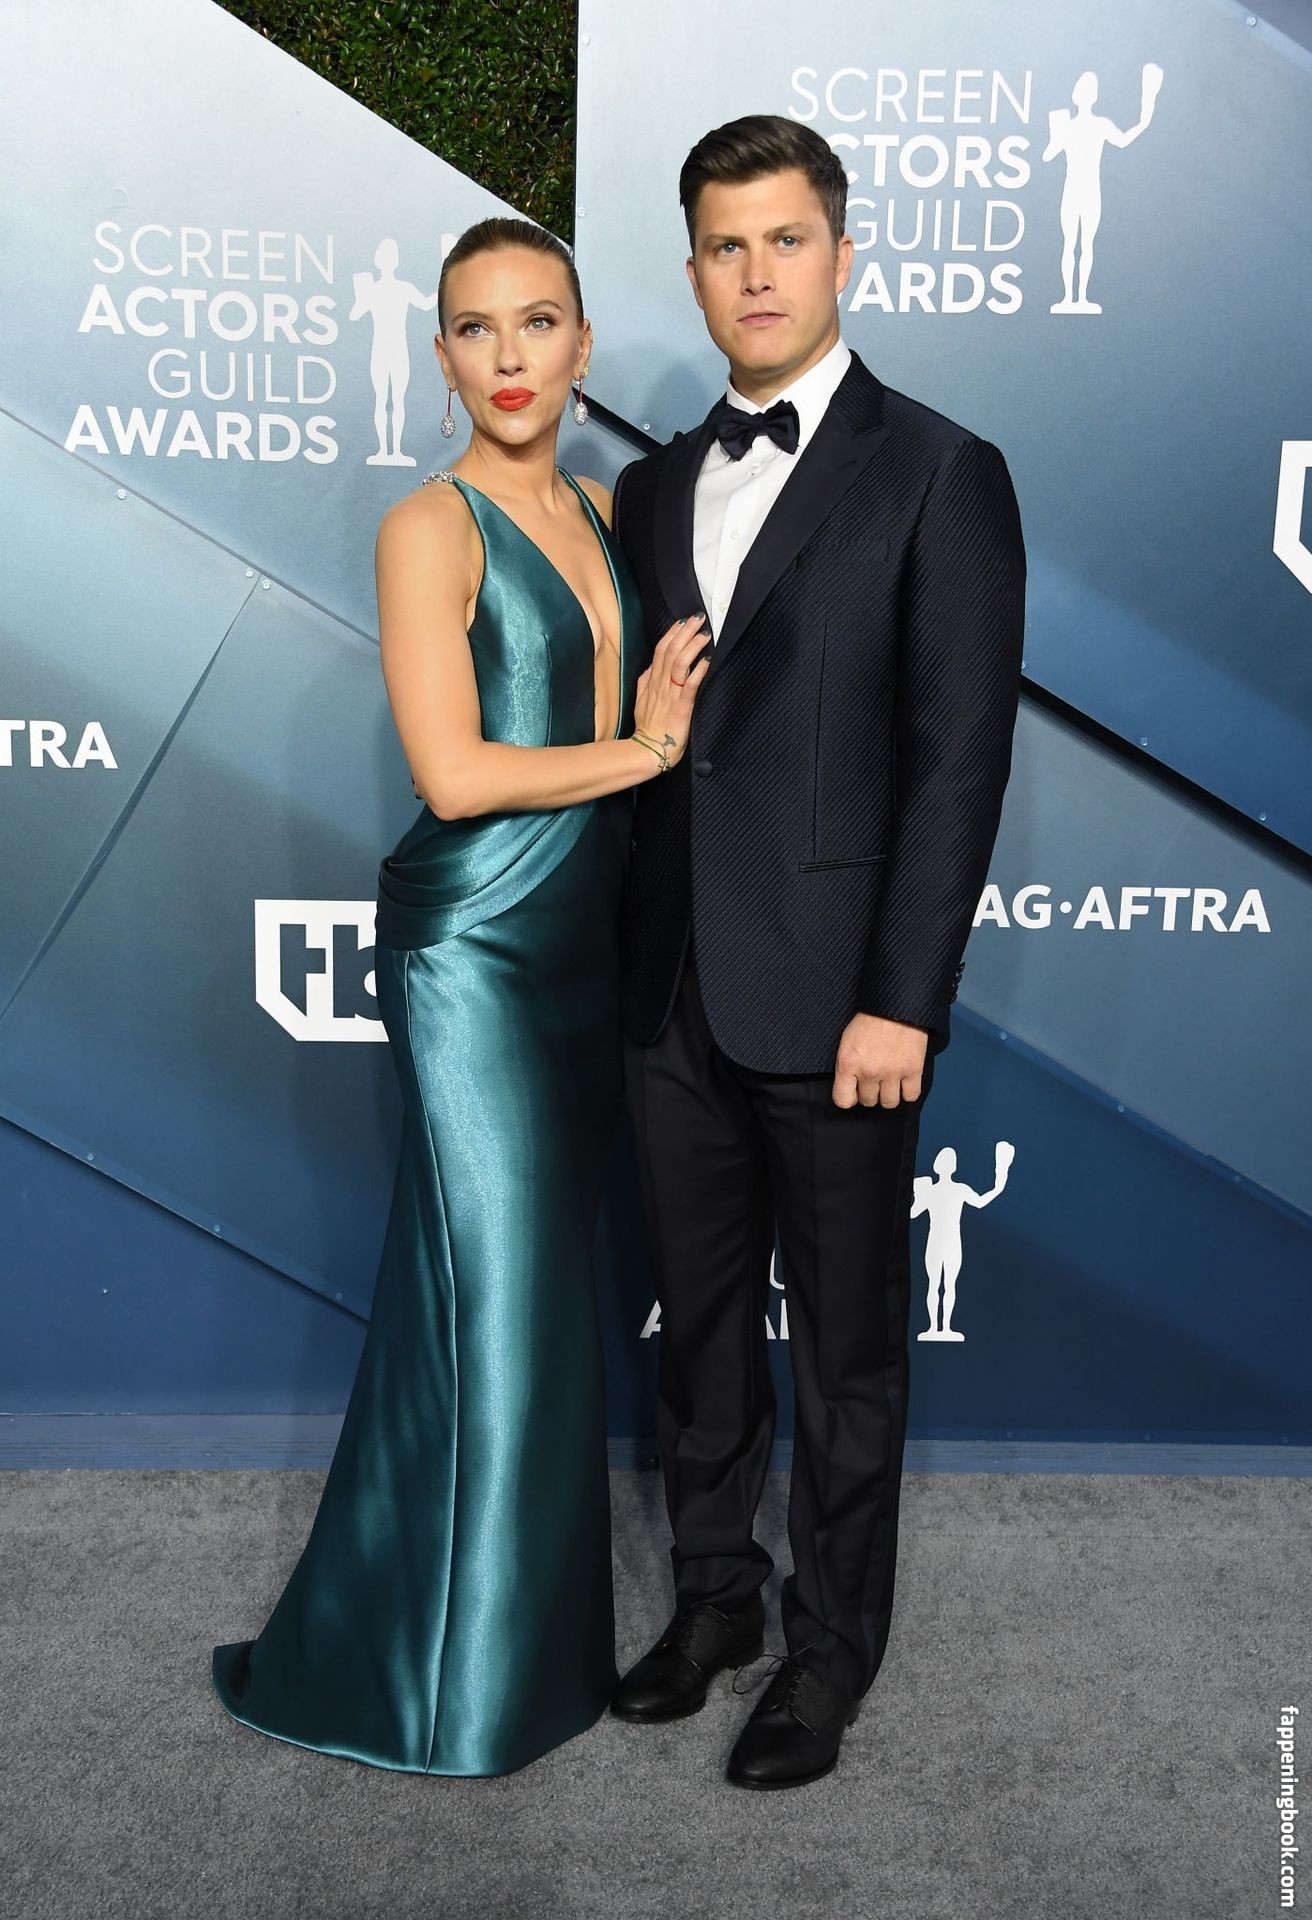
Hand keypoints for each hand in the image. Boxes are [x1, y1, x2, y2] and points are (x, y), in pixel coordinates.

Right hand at [631, 615, 710, 767]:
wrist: (648, 750)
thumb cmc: (648, 728)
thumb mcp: (642, 700)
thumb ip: (647, 681)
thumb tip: (653, 665)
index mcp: (651, 682)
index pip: (660, 651)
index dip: (672, 634)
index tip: (682, 622)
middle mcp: (660, 685)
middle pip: (671, 651)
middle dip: (684, 633)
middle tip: (697, 618)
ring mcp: (670, 695)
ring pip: (679, 664)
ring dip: (693, 646)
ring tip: (704, 634)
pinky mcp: (681, 708)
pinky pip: (690, 686)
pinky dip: (698, 671)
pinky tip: (707, 660)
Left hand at [831, 1012, 928, 1108]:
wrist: (896, 1003)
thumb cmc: (870, 1019)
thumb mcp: (847, 1041)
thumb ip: (846, 1066)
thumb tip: (849, 1087)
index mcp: (848, 1063)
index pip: (843, 1101)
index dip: (850, 1097)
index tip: (855, 1092)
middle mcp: (869, 1072)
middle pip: (868, 1101)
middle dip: (871, 1092)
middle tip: (875, 1079)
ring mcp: (892, 1073)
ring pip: (889, 1103)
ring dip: (889, 1094)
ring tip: (890, 1081)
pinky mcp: (913, 1070)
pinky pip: (911, 1096)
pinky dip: (908, 1091)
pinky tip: (905, 1081)